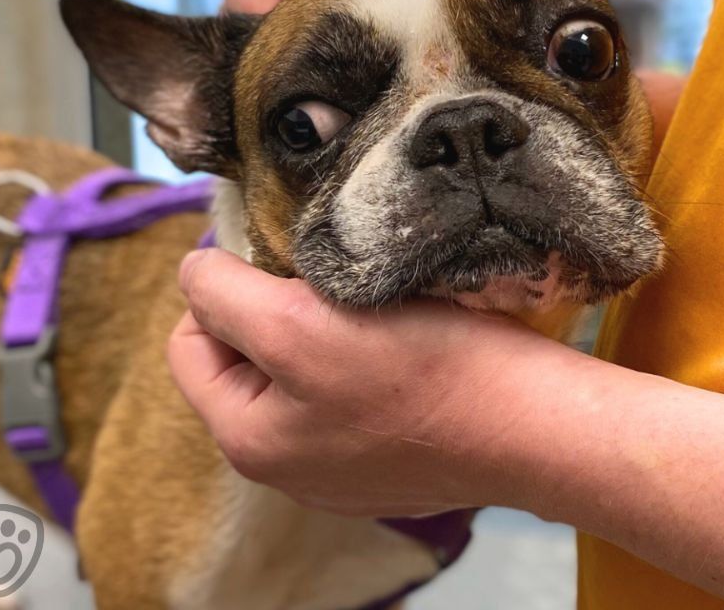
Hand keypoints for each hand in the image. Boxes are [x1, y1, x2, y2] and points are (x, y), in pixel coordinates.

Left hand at [167, 248, 582, 516]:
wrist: (533, 422)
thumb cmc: (423, 371)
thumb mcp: (296, 326)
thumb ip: (223, 297)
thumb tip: (195, 274)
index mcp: (249, 441)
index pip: (190, 347)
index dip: (220, 290)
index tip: (275, 256)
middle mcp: (287, 467)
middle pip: (247, 361)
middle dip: (275, 310)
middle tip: (328, 277)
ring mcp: (344, 469)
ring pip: (303, 373)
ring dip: (322, 328)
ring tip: (367, 303)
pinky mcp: (392, 457)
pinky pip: (352, 392)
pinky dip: (365, 356)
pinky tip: (404, 339)